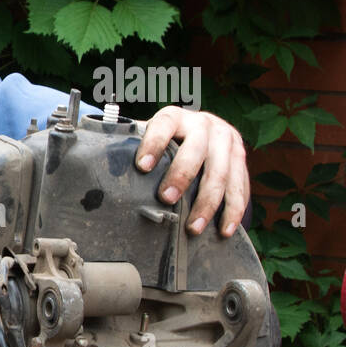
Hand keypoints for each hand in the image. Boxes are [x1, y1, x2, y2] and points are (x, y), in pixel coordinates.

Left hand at [135, 107, 248, 237]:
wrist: (203, 130)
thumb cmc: (167, 140)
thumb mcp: (151, 136)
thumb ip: (134, 148)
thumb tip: (104, 171)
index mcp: (176, 117)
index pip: (164, 125)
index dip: (153, 144)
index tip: (142, 166)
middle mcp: (205, 124)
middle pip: (197, 150)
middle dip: (182, 176)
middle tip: (166, 198)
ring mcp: (227, 141)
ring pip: (221, 173)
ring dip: (208, 203)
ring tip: (194, 227)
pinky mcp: (241, 158)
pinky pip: (240, 186)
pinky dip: (233, 209)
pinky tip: (224, 229)